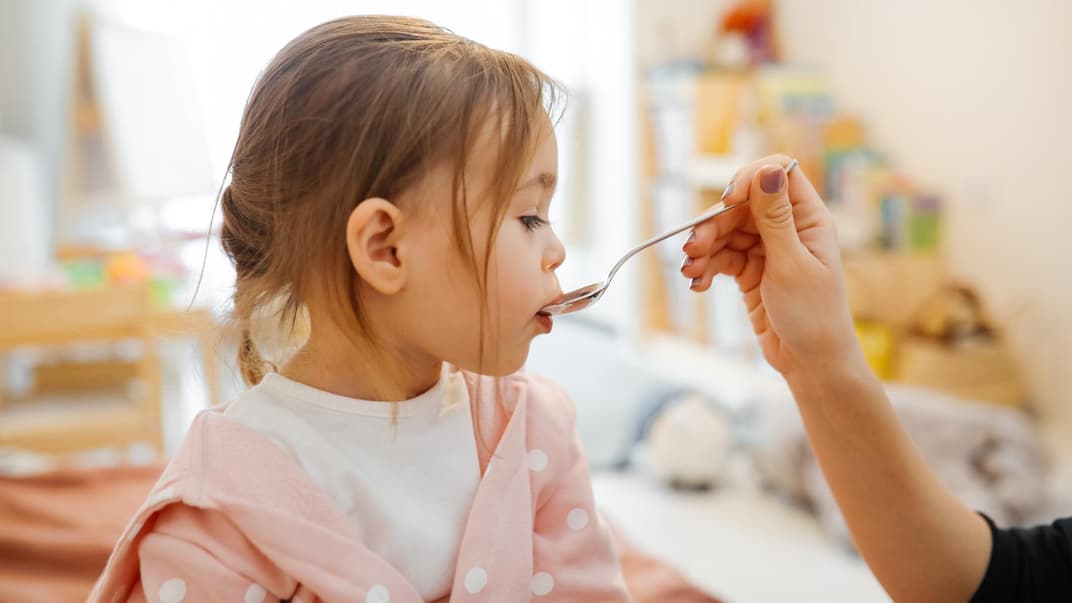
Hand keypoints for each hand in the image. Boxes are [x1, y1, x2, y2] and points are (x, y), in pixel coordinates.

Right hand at [680, 154, 862, 377]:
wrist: (810, 362)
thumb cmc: (812, 315)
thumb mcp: (791, 263)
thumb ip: (774, 217)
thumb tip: (768, 170)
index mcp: (808, 218)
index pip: (778, 173)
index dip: (750, 178)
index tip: (728, 200)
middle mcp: (787, 227)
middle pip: (741, 205)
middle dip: (713, 224)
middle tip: (692, 250)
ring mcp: (767, 249)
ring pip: (726, 231)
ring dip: (704, 249)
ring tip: (690, 272)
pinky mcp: (751, 271)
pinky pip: (722, 257)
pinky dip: (707, 268)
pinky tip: (698, 285)